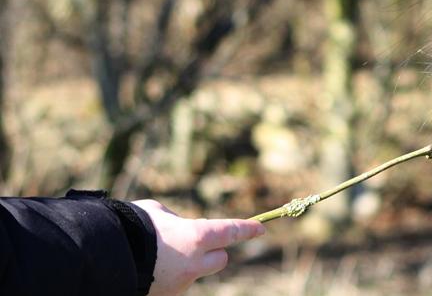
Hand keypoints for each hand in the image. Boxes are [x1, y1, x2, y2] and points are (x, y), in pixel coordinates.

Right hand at [131, 200, 264, 295]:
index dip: (248, 230)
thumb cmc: (130, 227)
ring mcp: (180, 284)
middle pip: (220, 259)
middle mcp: (194, 263)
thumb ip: (177, 220)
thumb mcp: (157, 212)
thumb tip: (182, 228)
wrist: (103, 259)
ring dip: (186, 266)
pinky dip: (168, 278)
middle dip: (213, 252)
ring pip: (195, 273)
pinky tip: (149, 270)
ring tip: (158, 257)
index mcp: (197, 237)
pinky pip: (175, 285)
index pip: (232, 232)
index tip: (261, 230)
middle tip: (196, 244)